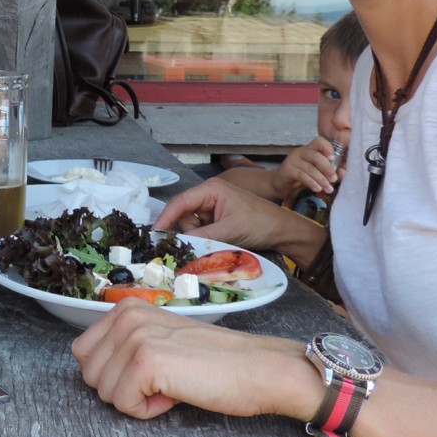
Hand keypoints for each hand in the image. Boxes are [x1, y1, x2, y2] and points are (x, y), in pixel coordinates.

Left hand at [72, 299, 305, 420]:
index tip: (150, 373)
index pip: (83, 353)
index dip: (113, 375)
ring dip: (137, 400)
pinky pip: (124, 404)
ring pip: (104, 392)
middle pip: (89, 374)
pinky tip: (176, 394)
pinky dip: (149, 411)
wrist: (257, 368)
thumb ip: (126, 345)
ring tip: (172, 385)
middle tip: (162, 381)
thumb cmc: (214, 362)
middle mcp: (127, 316)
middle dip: (121, 389)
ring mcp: (136, 336)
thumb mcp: (160, 339)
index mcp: (127, 308)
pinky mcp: (146, 362)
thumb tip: (92, 367)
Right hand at [155, 178, 328, 270]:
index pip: (180, 202)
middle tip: (195, 246)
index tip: (154, 234)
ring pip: (191, 225)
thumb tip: (177, 246)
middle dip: (187, 232)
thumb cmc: (258, 224)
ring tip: (217, 244)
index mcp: (211, 189)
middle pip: (183, 215)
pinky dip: (204, 240)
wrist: (282, 231)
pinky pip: (201, 230)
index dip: (165, 218)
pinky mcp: (217, 219)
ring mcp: (212, 207)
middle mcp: (208, 195)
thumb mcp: (228, 231)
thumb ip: (201, 238)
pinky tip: (216, 245)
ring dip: (198, 238)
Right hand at [272, 137, 340, 197]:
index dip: (327, 147)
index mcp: (310, 149)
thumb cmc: (301, 178)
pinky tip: (317, 189)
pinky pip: (301, 175)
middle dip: (327, 168)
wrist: (281, 185)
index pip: (319, 141)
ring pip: (310, 167)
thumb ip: (329, 172)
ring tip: (328, 189)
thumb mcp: (316, 173)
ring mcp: (292, 160)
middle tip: (334, 179)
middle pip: (316, 156)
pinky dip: (311, 182)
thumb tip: (343, 174)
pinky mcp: (287, 170)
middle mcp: (300, 152)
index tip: (334, 159)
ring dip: (321, 179)